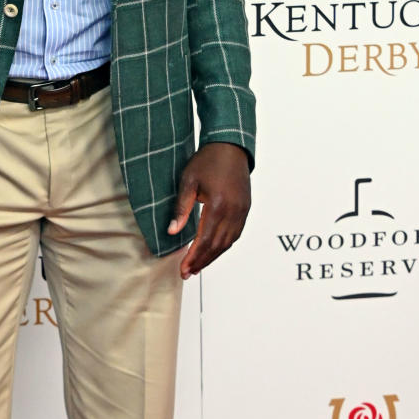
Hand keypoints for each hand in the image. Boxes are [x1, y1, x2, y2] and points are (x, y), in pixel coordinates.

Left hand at [168, 143, 250, 279]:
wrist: (230, 146)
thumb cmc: (208, 160)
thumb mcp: (188, 181)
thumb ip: (181, 208)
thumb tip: (172, 231)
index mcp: (218, 205)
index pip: (205, 240)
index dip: (194, 257)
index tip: (184, 268)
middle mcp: (233, 211)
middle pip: (217, 245)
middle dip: (202, 261)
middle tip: (188, 272)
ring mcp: (242, 210)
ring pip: (228, 242)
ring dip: (213, 256)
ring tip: (198, 266)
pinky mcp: (245, 208)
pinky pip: (235, 234)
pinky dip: (224, 245)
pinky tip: (213, 250)